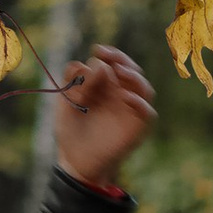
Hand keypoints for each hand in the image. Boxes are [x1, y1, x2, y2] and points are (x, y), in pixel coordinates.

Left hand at [56, 44, 154, 189]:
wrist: (77, 162)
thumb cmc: (71, 131)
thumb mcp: (65, 103)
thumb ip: (73, 82)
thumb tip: (91, 62)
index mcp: (103, 85)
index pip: (112, 63)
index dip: (108, 54)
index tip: (98, 50)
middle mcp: (120, 93)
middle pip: (129, 70)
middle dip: (122, 59)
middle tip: (109, 56)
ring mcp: (131, 109)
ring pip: (142, 87)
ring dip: (134, 76)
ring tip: (119, 72)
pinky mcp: (137, 126)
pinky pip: (147, 112)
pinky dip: (139, 103)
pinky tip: (126, 98)